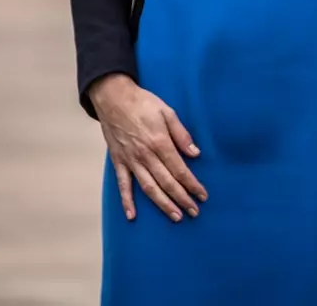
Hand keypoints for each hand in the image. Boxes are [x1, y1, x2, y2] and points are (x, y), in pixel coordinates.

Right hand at [89, 73, 206, 222]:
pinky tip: (132, 215)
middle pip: (166, 182)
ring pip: (148, 188)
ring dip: (162, 204)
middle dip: (182, 199)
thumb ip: (182, 134)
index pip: (180, 169)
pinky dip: (127, 201)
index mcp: (160, 142)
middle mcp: (145, 155)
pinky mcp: (118, 162)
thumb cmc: (143, 103)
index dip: (192, 184)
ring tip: (175, 216)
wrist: (113, 99)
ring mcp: (130, 160)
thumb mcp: (168, 112)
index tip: (203, 196)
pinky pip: (123, 185)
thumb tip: (195, 154)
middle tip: (194, 212)